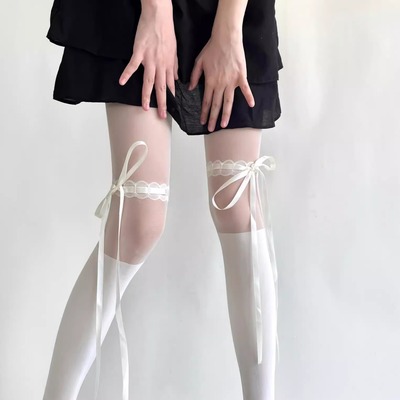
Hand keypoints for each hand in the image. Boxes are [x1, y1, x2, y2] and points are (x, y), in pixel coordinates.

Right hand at [118, 2, 178, 118]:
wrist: (159, 16)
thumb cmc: (166, 32)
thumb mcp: (174, 50)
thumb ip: (174, 66)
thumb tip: (176, 79)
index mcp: (169, 64)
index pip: (170, 85)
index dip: (170, 98)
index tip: (171, 109)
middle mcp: (160, 64)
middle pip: (161, 87)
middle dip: (162, 103)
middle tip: (162, 116)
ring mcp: (149, 59)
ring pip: (149, 81)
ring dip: (146, 95)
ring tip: (144, 107)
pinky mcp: (139, 52)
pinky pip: (132, 65)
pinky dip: (127, 73)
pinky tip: (122, 82)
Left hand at [188, 31, 254, 131]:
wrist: (226, 38)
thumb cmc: (211, 48)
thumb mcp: (198, 62)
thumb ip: (194, 76)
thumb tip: (191, 89)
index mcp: (210, 81)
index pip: (206, 101)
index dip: (204, 113)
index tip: (203, 122)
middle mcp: (220, 84)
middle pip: (216, 105)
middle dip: (213, 118)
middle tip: (211, 129)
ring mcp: (231, 81)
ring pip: (228, 101)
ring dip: (226, 114)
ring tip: (224, 125)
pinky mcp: (241, 76)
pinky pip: (245, 89)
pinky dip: (249, 97)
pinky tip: (251, 105)